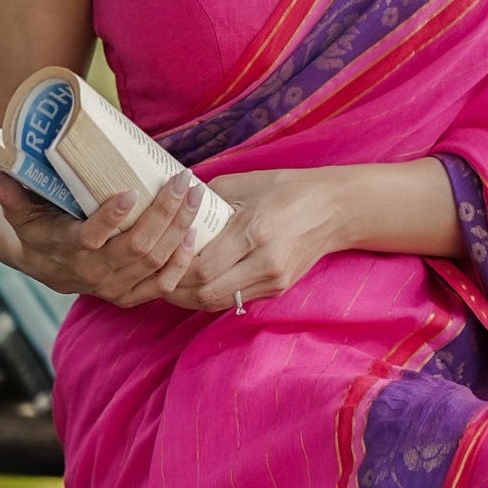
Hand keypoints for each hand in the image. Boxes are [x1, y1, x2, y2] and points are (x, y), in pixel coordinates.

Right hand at [0, 167, 210, 308]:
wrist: (45, 266)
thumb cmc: (37, 227)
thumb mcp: (20, 210)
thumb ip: (9, 193)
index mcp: (67, 248)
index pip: (91, 237)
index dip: (111, 218)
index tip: (130, 193)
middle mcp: (94, 272)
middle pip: (136, 246)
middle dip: (164, 212)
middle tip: (182, 180)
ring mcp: (115, 287)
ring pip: (155, 260)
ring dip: (180, 228)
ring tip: (195, 196)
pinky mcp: (132, 296)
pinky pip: (163, 285)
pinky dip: (182, 262)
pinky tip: (195, 235)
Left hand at [168, 168, 349, 313]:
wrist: (333, 210)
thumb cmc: (285, 189)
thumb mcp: (243, 184)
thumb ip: (206, 199)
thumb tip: (170, 206)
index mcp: (255, 230)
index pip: (202, 266)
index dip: (174, 268)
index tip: (156, 258)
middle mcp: (266, 262)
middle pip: (206, 293)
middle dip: (174, 290)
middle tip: (153, 277)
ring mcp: (274, 280)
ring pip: (218, 302)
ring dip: (189, 297)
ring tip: (170, 283)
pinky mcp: (278, 289)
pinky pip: (234, 299)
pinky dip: (211, 294)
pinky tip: (196, 283)